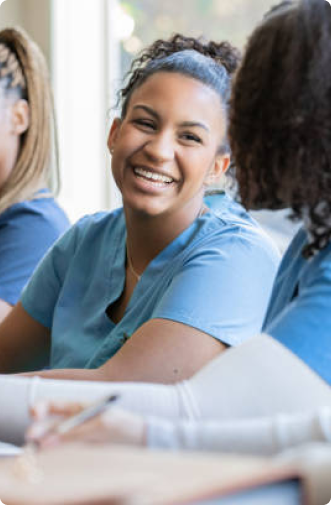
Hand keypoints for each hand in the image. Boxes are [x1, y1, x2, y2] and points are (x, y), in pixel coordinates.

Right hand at [26, 401, 145, 447]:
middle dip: (36, 430)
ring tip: (38, 452)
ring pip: (51, 442)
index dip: (40, 407)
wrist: (141, 441)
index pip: (52, 405)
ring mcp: (75, 438)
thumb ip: (77, 432)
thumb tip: (50, 440)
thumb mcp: (102, 425)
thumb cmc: (124, 426)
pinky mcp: (79, 453)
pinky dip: (54, 458)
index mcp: (78, 407)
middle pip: (47, 426)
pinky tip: (51, 461)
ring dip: (42, 447)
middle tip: (31, 438)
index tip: (35, 413)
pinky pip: (62, 454)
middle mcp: (72, 422)